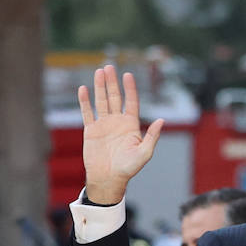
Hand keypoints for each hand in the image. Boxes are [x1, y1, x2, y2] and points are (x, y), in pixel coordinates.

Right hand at [77, 65, 164, 203]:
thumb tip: (162, 121)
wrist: (109, 178)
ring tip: (99, 72)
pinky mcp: (91, 130)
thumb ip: (152, 136)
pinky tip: (84, 89)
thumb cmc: (129, 168)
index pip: (131, 102)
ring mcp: (104, 125)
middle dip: (112, 82)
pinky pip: (87, 112)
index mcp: (131, 125)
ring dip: (99, 87)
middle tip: (109, 66)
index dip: (130, 89)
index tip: (127, 75)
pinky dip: (85, 101)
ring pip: (101, 101)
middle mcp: (117, 122)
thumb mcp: (144, 153)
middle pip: (115, 97)